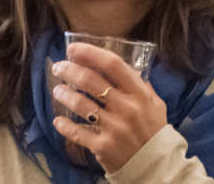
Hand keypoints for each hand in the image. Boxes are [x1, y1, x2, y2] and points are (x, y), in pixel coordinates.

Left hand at [50, 42, 166, 172]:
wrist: (155, 166)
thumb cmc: (154, 132)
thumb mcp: (155, 105)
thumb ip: (141, 85)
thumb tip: (124, 66)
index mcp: (140, 94)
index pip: (113, 65)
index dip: (90, 53)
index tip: (73, 48)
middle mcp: (126, 108)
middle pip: (90, 80)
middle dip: (69, 70)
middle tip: (58, 67)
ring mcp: (114, 128)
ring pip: (80, 103)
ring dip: (63, 94)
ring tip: (57, 90)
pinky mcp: (102, 146)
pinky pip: (77, 132)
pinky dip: (64, 125)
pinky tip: (58, 120)